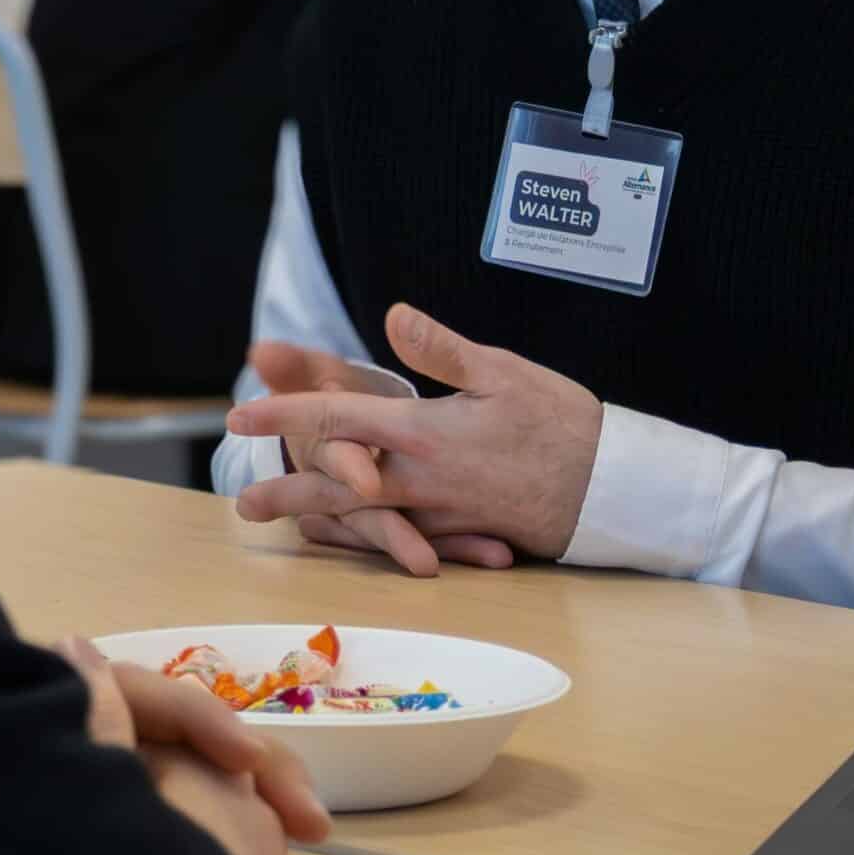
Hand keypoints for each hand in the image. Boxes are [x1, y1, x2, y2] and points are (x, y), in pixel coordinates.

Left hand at [60, 637, 332, 854]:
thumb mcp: (81, 798)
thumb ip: (88, 718)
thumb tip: (76, 645)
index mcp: (80, 747)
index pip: (148, 696)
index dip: (205, 718)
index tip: (247, 763)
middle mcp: (111, 781)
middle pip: (197, 753)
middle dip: (264, 787)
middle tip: (315, 829)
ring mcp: (142, 833)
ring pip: (218, 814)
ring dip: (272, 848)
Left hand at [228, 304, 602, 570]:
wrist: (613, 490)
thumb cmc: (561, 422)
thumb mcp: (503, 372)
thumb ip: (442, 348)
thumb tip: (392, 314)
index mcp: (423, 433)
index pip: (338, 419)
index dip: (285, 414)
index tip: (240, 416)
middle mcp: (423, 480)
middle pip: (338, 486)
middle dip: (288, 491)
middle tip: (242, 502)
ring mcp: (442, 512)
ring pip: (367, 520)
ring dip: (322, 519)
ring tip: (286, 523)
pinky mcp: (463, 531)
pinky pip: (403, 537)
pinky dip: (370, 538)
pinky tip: (353, 539)